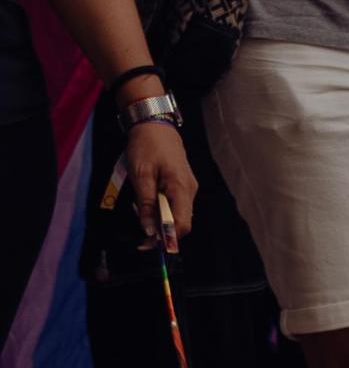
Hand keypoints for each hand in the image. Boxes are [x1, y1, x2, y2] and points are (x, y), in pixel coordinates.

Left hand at [124, 119, 195, 244]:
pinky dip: (162, 210)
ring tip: (141, 213)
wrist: (154, 124)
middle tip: (140, 233)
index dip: (167, 238)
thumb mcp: (140, 175)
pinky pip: (176, 204)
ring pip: (178, 214)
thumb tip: (148, 230)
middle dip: (162, 231)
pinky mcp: (183, 183)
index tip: (148, 244)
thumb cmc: (146, 147)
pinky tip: (148, 203)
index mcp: (181, 188)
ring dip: (161, 220)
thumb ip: (146, 204)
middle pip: (182, 222)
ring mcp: (188, 186)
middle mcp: (189, 190)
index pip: (182, 224)